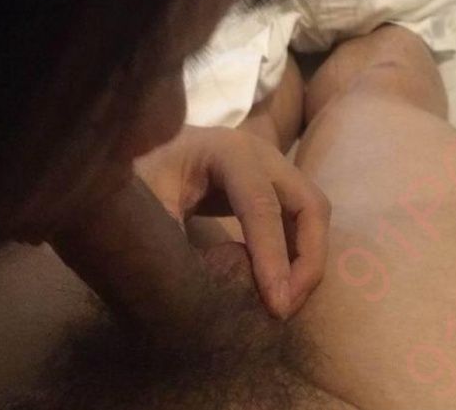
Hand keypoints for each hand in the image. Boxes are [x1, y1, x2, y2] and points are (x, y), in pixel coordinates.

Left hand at [135, 125, 330, 318]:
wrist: (142, 145)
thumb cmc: (142, 172)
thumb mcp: (146, 201)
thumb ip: (169, 237)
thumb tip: (200, 292)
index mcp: (227, 151)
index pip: (261, 204)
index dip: (272, 256)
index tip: (276, 306)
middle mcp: (261, 155)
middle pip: (308, 203)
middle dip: (308, 259)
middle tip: (285, 309)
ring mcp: (272, 168)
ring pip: (313, 213)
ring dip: (308, 260)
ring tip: (284, 304)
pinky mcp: (274, 186)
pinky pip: (301, 220)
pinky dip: (299, 254)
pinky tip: (279, 286)